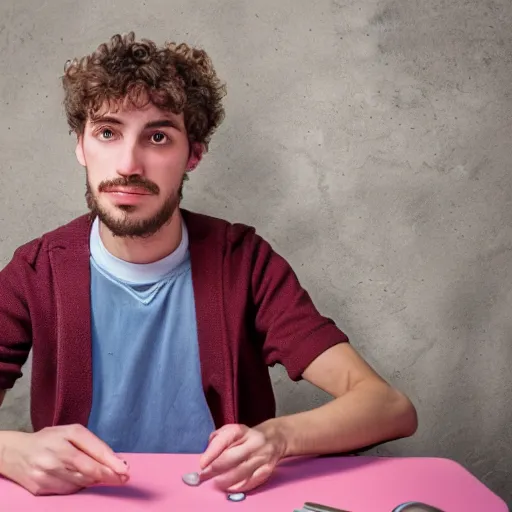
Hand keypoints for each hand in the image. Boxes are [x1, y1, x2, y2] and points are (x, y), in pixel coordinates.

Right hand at [0, 424, 128, 495]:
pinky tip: (80, 480)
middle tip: (123, 478)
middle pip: (88, 470)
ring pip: (79, 483)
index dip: (111, 463)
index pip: (93, 452)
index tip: (126, 470)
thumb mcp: (72, 432)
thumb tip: (115, 460)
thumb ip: (93, 444)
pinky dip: (78, 486)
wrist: (15, 453)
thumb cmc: (50, 440)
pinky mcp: (40, 488)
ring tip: (102, 476)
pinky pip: (67, 491)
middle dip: (108, 475)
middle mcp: (55, 454)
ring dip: (94, 481)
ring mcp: (46, 473)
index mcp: (66, 436)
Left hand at [199, 422, 286, 492]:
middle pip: (231, 458)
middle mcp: (253, 442)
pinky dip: (238, 487)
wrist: (273, 438)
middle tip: (204, 476)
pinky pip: (251, 482)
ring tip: (216, 483)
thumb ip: (216, 440)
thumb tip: (206, 457)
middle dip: (215, 469)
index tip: (201, 464)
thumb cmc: (245, 437)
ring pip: (240, 472)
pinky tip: (230, 487)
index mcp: (241, 431)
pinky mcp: (267, 469)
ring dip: (225, 480)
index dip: (211, 454)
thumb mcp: (230, 431)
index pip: (224, 440)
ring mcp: (261, 456)